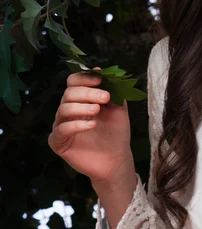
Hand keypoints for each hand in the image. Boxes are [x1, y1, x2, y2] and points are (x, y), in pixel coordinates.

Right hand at [48, 67, 134, 185]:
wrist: (117, 158)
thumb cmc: (116, 131)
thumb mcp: (117, 107)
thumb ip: (110, 89)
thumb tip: (99, 70)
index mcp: (80, 99)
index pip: (73, 81)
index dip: (85, 78)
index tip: (100, 79)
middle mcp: (67, 110)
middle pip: (69, 94)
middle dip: (88, 93)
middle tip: (105, 97)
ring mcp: (61, 126)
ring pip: (63, 109)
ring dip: (81, 107)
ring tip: (97, 111)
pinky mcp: (58, 142)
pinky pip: (60, 131)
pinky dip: (75, 125)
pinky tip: (91, 125)